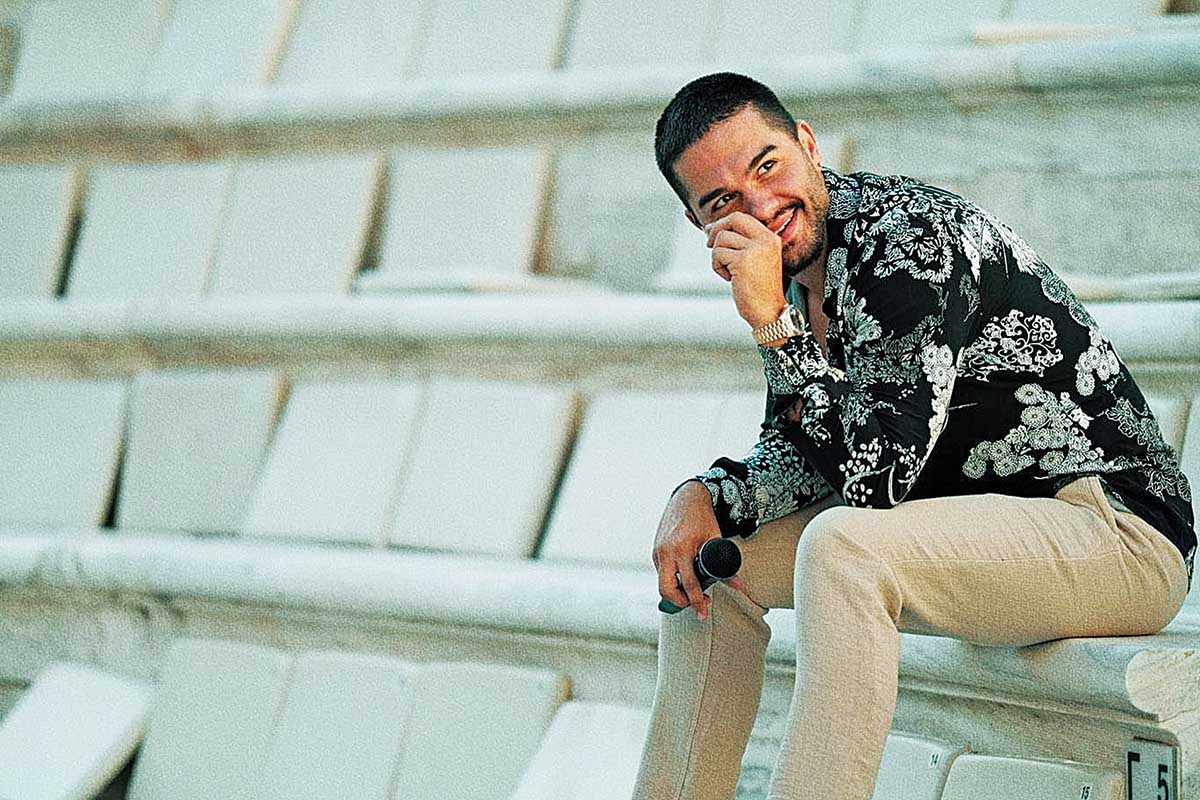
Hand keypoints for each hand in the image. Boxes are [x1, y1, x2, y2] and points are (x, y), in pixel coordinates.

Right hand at [652, 481, 747, 620]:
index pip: (689, 584)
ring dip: (676, 592)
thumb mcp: (716, 541)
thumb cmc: (703, 519)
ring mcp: (658, 552)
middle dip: (681, 602)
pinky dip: (672, 580)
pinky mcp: (655, 551)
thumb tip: (740, 586)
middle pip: (667, 590)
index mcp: (682, 548)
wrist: (687, 499)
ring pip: (662, 583)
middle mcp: (666, 552)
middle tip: (696, 604)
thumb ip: (726, 566)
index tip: (703, 613)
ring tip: (693, 591)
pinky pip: (661, 573)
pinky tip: (685, 577)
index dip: (697, 602)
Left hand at [704, 212, 787, 328]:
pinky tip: (729, 278)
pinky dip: (717, 267)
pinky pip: (717, 254)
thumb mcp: (753, 260)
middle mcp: (765, 240)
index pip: (742, 217)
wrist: (769, 312)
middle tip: (708, 244)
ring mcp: (755, 249)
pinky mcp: (743, 261)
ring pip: (721, 239)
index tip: (711, 233)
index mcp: (770, 238)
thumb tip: (709, 228)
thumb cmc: (758, 290)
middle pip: (733, 219)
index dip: (723, 223)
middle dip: (716, 230)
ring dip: (717, 256)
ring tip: (729, 272)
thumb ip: (738, 243)